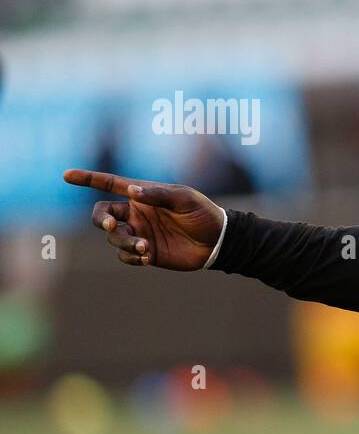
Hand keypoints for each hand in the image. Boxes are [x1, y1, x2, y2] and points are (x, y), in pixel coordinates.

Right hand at [63, 169, 224, 270]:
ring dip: (124, 243)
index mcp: (142, 195)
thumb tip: (132, 191)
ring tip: (144, 247)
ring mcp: (139, 233)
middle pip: (101, 215)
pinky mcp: (145, 252)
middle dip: (100, 220)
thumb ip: (158, 195)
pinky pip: (124, 256)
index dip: (88, 179)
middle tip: (112, 226)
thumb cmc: (203, 214)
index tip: (66, 176)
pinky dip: (130, 257)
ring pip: (113, 238)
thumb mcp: (184, 199)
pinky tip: (146, 257)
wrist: (218, 241)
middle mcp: (136, 213)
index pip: (109, 184)